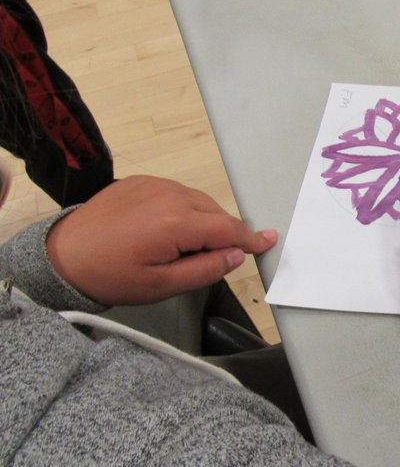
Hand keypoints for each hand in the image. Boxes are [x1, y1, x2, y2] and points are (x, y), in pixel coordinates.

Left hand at [46, 176, 275, 305]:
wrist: (62, 257)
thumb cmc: (111, 276)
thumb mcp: (163, 285)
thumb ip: (206, 269)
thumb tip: (236, 255)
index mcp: (176, 222)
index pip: (228, 228)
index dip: (251, 239)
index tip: (269, 242)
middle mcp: (169, 195)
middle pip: (216, 212)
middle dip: (223, 233)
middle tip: (212, 258)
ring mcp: (153, 184)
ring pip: (198, 201)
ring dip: (203, 220)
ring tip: (184, 246)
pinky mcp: (139, 181)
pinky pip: (176, 193)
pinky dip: (183, 209)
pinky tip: (167, 229)